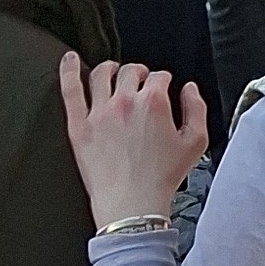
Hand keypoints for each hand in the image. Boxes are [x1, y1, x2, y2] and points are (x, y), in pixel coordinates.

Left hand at [59, 58, 208, 224]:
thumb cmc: (161, 178)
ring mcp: (99, 113)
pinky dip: (68, 70)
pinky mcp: (79, 127)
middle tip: (140, 84)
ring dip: (110, 69)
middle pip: (131, 71)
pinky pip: (70, 90)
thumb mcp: (196, 142)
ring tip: (112, 73)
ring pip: (101, 74)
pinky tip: (68, 59)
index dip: (163, 81)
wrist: (131, 206)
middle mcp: (125, 101)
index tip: (162, 91)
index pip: (159, 76)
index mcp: (154, 102)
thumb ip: (197, 108)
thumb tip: (190, 89)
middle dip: (139, 73)